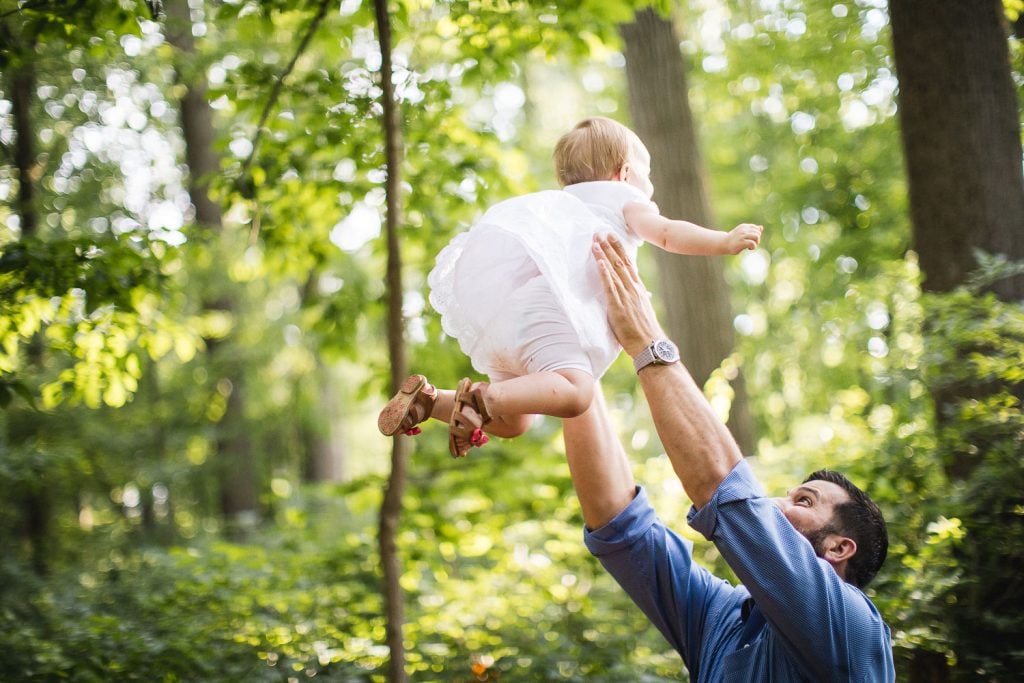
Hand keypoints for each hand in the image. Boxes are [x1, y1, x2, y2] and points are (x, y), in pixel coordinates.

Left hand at [592, 233, 665, 357]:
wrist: (650, 345)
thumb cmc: (644, 331)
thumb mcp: (641, 311)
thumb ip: (635, 300)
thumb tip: (633, 295)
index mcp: (638, 289)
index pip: (628, 264)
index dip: (619, 250)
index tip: (613, 238)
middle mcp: (633, 289)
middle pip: (620, 262)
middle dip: (610, 246)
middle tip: (601, 232)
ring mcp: (626, 296)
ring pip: (613, 270)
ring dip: (604, 255)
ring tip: (596, 241)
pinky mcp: (618, 306)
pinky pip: (610, 286)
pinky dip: (604, 273)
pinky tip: (599, 262)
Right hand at [724, 223, 762, 254]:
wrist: (723, 244)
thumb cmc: (734, 239)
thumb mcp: (743, 233)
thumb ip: (752, 230)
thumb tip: (761, 227)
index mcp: (744, 226)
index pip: (756, 228)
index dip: (757, 235)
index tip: (751, 239)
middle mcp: (743, 229)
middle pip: (758, 232)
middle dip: (757, 239)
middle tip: (751, 244)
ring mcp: (742, 235)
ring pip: (756, 236)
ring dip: (756, 243)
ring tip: (751, 246)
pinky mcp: (741, 242)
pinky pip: (752, 243)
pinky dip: (753, 247)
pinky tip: (748, 248)